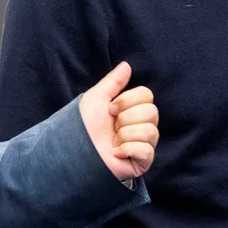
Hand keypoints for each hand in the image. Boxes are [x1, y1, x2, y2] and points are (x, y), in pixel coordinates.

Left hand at [79, 62, 158, 181]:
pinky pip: (147, 150)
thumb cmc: (83, 125)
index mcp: (132, 109)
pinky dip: (127, 149)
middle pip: (152, 112)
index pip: (147, 95)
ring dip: (125, 135)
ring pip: (150, 131)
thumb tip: (127, 65)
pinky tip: (116, 153)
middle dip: (126, 118)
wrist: (76, 149)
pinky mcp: (143, 162)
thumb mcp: (97, 98)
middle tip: (112, 126)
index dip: (128, 100)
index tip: (111, 109)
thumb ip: (113, 81)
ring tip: (113, 141)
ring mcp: (144, 144)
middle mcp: (141, 125)